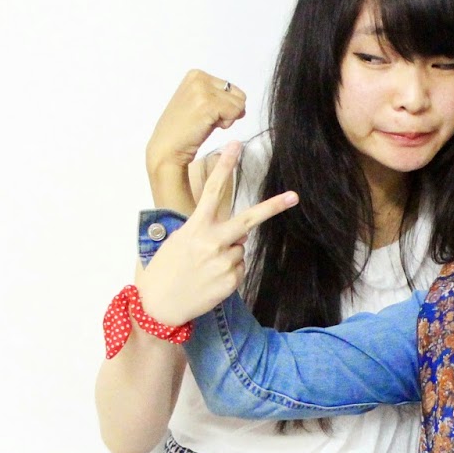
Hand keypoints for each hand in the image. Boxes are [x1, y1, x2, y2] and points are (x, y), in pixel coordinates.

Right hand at [136, 142, 297, 326]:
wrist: (159, 305)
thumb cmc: (165, 270)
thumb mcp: (178, 242)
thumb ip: (206, 230)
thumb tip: (239, 233)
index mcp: (196, 228)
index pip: (213, 191)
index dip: (225, 167)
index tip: (236, 147)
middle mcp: (213, 242)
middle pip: (249, 219)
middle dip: (273, 206)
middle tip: (294, 196)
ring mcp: (224, 262)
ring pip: (240, 248)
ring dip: (229, 254)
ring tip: (205, 267)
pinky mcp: (232, 281)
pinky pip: (239, 268)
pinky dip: (228, 272)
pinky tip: (210, 280)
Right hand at [146, 69, 247, 208]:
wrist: (168, 147)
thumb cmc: (183, 130)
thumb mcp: (200, 103)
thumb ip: (220, 98)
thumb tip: (243, 105)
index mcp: (196, 74)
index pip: (232, 89)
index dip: (224, 106)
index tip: (204, 113)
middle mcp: (199, 78)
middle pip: (239, 96)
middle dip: (227, 111)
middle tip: (206, 120)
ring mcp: (202, 90)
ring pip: (239, 105)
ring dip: (226, 118)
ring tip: (205, 123)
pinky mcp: (208, 104)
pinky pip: (236, 112)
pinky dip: (226, 124)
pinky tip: (207, 126)